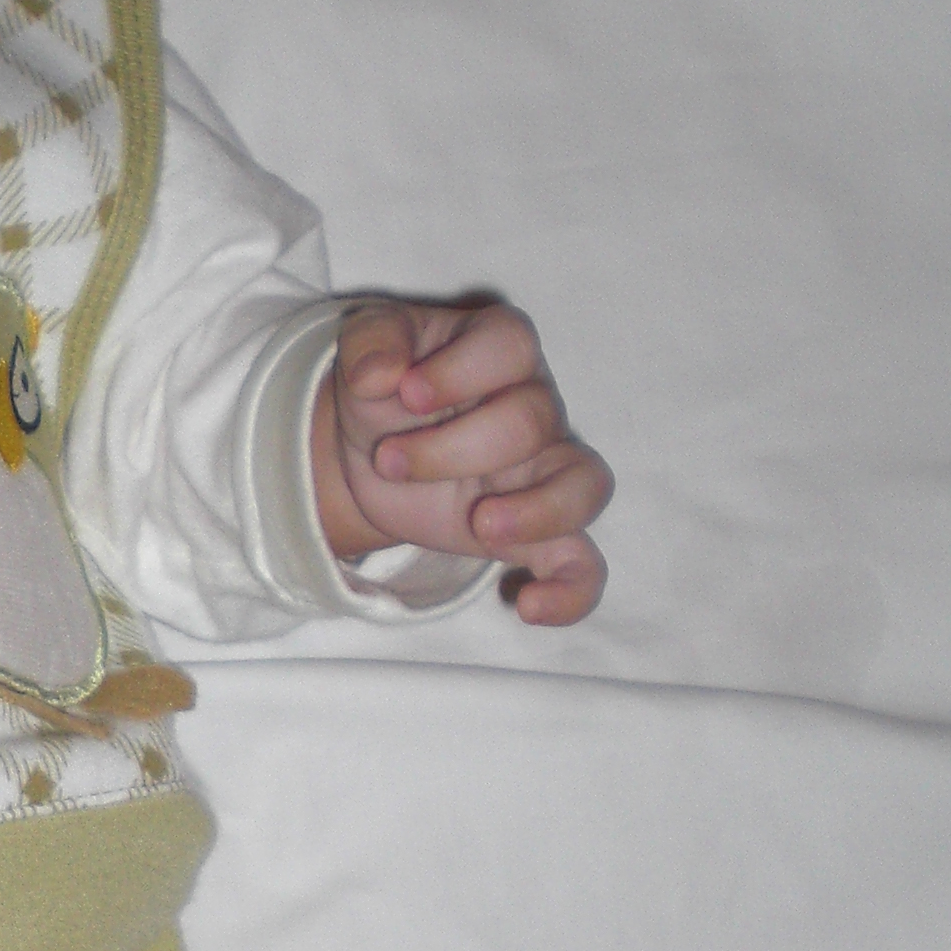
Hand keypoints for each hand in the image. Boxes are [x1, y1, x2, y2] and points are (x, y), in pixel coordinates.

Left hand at [313, 298, 611, 625]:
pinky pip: (582, 564)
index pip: (511, 344)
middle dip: (451, 448)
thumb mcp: (365, 345)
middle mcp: (536, 406)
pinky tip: (531, 608)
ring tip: (478, 524)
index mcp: (498, 348)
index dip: (462, 370)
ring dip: (538, 510)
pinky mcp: (534, 532)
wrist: (370, 448)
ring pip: (585, 484)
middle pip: (529, 421)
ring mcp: (544, 471)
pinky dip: (571, 591)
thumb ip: (371, 342)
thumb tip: (381, 374)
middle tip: (390, 461)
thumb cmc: (387, 387)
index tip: (404, 394)